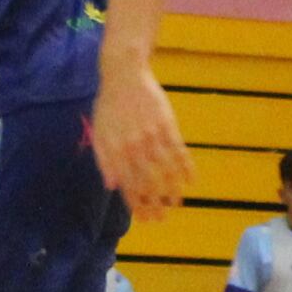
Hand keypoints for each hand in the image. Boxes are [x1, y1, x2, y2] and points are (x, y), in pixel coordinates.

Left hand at [85, 64, 190, 222]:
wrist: (124, 74)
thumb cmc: (109, 104)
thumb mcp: (99, 131)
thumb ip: (104, 160)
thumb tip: (111, 186)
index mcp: (115, 150)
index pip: (126, 184)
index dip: (136, 203)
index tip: (144, 217)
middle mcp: (133, 146)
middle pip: (146, 182)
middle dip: (154, 203)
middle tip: (162, 218)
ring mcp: (151, 135)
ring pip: (164, 170)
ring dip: (172, 189)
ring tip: (177, 203)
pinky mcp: (166, 124)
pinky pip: (179, 150)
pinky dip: (186, 166)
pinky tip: (191, 179)